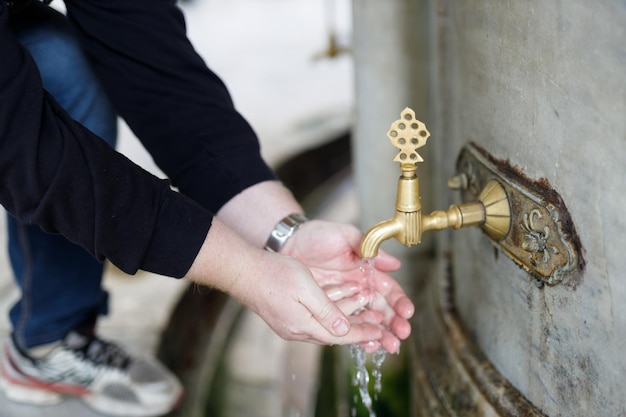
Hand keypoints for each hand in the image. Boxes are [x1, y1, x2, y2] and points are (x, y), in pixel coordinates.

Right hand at [186, 218, 384, 344]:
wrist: (244, 271)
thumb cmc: (275, 275)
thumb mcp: (306, 289)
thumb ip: (327, 311)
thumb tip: (344, 330)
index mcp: (304, 326)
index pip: (340, 335)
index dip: (362, 333)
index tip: (380, 333)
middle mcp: (297, 330)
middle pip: (334, 333)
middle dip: (358, 326)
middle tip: (379, 320)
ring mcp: (289, 325)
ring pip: (325, 324)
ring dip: (346, 315)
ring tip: (364, 305)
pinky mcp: (285, 316)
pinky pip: (314, 318)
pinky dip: (331, 310)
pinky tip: (339, 301)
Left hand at [282, 220, 414, 352]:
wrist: (288, 244)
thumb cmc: (318, 235)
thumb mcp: (345, 236)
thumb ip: (369, 249)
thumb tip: (396, 264)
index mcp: (367, 271)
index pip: (389, 289)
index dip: (399, 301)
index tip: (407, 312)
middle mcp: (359, 288)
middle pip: (381, 309)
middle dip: (394, 323)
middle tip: (402, 335)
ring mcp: (344, 301)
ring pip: (366, 321)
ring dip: (379, 334)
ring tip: (389, 346)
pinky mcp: (329, 309)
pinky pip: (344, 325)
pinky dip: (357, 337)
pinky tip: (367, 346)